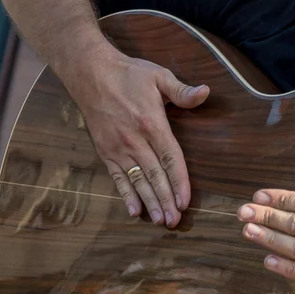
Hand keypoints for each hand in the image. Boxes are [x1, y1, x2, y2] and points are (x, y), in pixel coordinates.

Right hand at [74, 52, 207, 226]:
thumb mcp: (159, 76)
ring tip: (159, 221)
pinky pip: (117, 177)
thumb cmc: (128, 74)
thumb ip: (182, 90)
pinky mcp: (104, 150)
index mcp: (151, 123)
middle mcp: (134, 140)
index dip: (179, 181)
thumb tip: (205, 93)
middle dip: (165, 200)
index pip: (170, 158)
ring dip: (149, 202)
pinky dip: (125, 194)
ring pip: (137, 180)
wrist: (89, 72)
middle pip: (154, 175)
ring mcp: (117, 147)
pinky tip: (134, 210)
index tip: (185, 201)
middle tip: (174, 221)